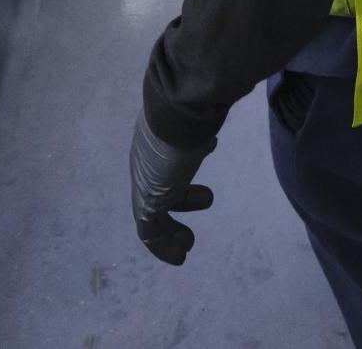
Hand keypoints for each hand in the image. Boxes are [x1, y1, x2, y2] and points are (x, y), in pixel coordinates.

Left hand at [130, 113, 214, 264]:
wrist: (177, 111)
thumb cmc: (194, 110)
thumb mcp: (197, 115)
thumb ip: (203, 118)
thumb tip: (216, 107)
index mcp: (156, 142)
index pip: (163, 168)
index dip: (182, 182)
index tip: (206, 192)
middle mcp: (146, 162)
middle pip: (156, 190)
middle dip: (177, 205)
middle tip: (197, 216)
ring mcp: (145, 182)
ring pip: (151, 214)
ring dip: (169, 232)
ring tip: (188, 245)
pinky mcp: (148, 202)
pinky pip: (150, 231)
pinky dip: (163, 246)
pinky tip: (181, 254)